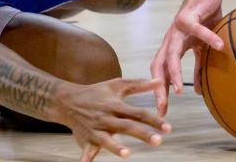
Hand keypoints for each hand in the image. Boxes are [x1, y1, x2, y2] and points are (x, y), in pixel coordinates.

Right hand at [56, 78, 170, 160]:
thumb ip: (139, 84)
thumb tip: (160, 81)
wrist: (68, 100)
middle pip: (127, 126)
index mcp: (116, 105)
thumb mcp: (116, 85)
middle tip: (158, 140)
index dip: (154, 120)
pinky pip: (86, 150)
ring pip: (107, 139)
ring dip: (116, 147)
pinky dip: (86, 157)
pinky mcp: (86, 139)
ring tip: (127, 154)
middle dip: (142, 134)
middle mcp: (107, 118)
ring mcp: (96, 129)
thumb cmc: (96, 93)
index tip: (168, 128)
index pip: (138, 113)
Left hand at [149, 0, 224, 115]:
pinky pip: (198, 30)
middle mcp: (169, 39)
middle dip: (159, 89)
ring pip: (171, 54)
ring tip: (180, 91)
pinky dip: (208, 39)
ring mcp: (176, 28)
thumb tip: (196, 91)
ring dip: (173, 73)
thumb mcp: (201, 48)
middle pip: (158, 67)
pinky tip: (220, 48)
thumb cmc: (204, 19)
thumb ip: (198, 67)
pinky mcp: (189, 15)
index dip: (160, 93)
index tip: (161, 114)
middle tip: (162, 109)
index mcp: (171, 48)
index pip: (160, 74)